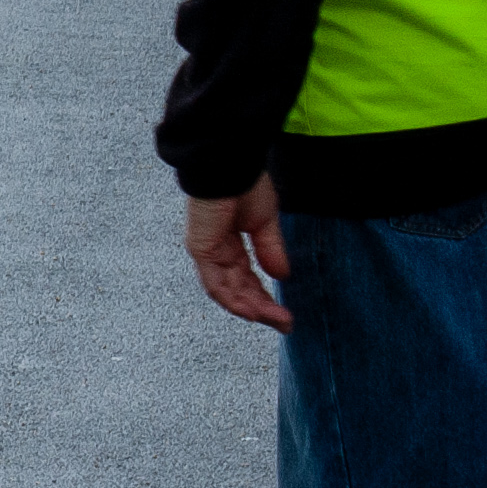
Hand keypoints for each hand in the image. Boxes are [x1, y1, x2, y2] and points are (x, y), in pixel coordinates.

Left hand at [184, 177, 292, 330]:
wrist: (231, 164)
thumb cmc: (246, 183)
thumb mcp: (265, 222)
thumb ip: (270, 250)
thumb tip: (281, 276)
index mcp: (230, 243)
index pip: (246, 278)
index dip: (265, 297)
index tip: (286, 314)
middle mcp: (216, 250)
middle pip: (237, 289)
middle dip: (262, 309)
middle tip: (285, 323)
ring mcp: (207, 251)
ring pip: (228, 291)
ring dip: (252, 309)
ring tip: (276, 321)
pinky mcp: (201, 248)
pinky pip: (216, 283)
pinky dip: (234, 301)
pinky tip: (254, 313)